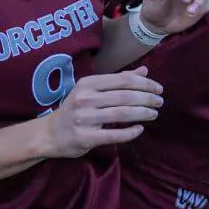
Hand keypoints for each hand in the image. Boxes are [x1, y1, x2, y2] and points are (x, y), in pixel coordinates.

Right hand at [40, 66, 162, 158]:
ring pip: (122, 114)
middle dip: (147, 99)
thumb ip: (118, 80)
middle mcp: (85, 98)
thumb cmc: (75, 108)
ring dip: (142, 113)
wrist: (49, 134)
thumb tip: (144, 70)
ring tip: (154, 114)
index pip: (123, 80)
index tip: (159, 88)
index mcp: (88, 83)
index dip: (145, 83)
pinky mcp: (85, 137)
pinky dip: (130, 132)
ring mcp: (84, 119)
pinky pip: (114, 135)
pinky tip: (139, 129)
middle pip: (125, 97)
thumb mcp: (92, 89)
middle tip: (160, 102)